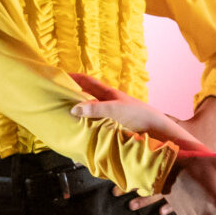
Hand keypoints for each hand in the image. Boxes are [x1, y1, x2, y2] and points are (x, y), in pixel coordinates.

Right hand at [69, 74, 201, 149]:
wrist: (160, 133)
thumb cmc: (140, 116)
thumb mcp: (115, 110)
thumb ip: (95, 109)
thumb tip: (74, 108)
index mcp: (109, 94)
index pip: (87, 81)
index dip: (73, 77)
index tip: (58, 76)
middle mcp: (110, 104)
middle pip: (87, 97)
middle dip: (72, 97)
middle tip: (55, 100)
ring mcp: (112, 117)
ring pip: (91, 114)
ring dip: (78, 116)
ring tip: (63, 121)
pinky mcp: (114, 130)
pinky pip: (95, 128)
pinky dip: (86, 131)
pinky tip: (80, 138)